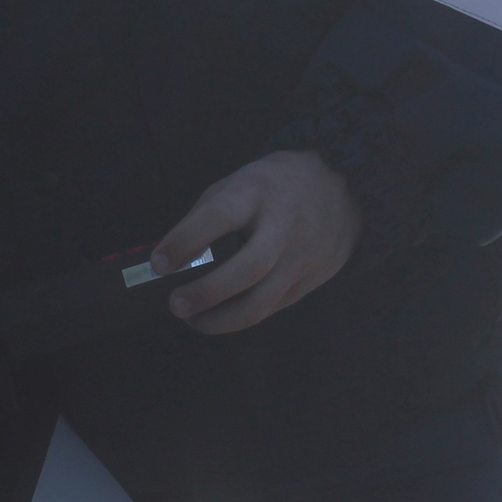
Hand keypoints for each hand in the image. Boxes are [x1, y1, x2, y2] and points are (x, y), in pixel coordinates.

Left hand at [151, 151, 361, 334]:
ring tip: (193, 320)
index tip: (159, 264)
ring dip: (221, 319)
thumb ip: (206, 213)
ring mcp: (302, 257)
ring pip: (262, 302)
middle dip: (207, 293)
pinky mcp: (312, 281)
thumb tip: (171, 256)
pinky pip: (272, 308)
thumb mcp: (239, 181)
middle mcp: (284, 225)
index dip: (186, 241)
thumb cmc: (274, 185)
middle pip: (248, 269)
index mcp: (258, 191)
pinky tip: (220, 316)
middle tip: (175, 304)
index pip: (219, 216)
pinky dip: (241, 318)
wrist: (342, 186)